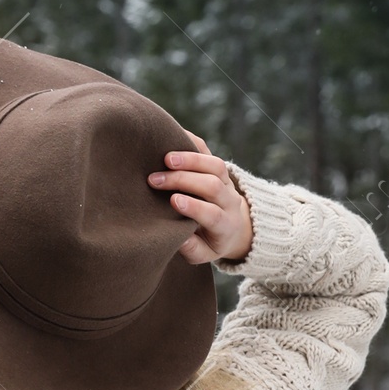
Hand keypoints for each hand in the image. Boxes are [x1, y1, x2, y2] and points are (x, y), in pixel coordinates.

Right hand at [147, 135, 253, 264]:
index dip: (195, 207)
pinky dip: (191, 141)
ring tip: (165, 158)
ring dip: (189, 159)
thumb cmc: (211, 240)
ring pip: (214, 165)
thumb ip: (192, 249)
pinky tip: (172, 136)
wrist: (234, 225)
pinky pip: (208, 150)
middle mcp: (229, 200)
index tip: (173, 201)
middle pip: (212, 185)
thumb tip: (178, 238)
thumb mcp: (204, 253)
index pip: (213, 213)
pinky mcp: (217, 166)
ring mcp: (226, 180)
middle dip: (184, 180)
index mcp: (225, 225)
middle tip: (155, 180)